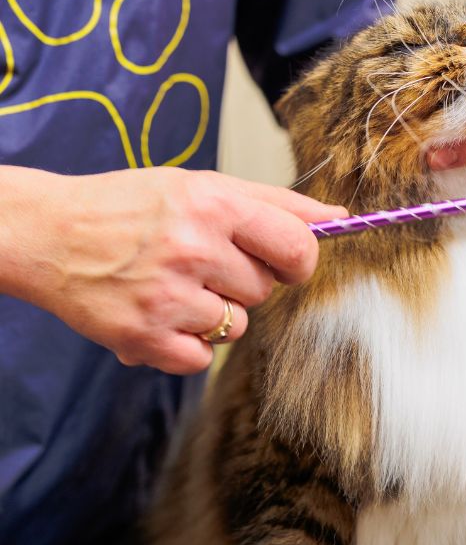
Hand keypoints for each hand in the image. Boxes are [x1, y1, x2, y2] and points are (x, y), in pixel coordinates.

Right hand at [0, 166, 345, 373]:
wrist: (48, 235)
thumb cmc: (131, 207)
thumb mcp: (201, 186)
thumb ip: (274, 202)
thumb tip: (337, 217)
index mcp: (212, 204)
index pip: (298, 247)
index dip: (300, 261)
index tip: (287, 263)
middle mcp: (192, 249)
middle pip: (264, 290)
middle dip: (242, 281)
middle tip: (200, 263)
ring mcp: (168, 297)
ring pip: (236, 327)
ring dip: (213, 314)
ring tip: (172, 286)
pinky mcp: (145, 338)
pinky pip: (202, 358)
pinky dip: (184, 343)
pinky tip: (157, 314)